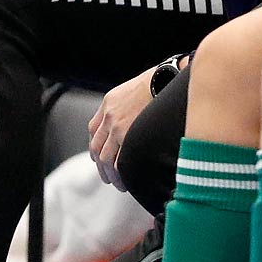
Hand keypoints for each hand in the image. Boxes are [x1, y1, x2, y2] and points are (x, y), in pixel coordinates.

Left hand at [87, 67, 158, 190]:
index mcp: (109, 102)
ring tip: (118, 183)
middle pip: (96, 147)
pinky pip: (118, 160)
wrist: (167, 77)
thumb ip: (127, 105)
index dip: (96, 146)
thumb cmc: (159, 82)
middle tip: (108, 176)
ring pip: (105, 158)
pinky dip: (120, 173)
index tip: (99, 157)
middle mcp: (109, 115)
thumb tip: (134, 117)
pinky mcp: (127, 133)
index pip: (93, 130)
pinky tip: (126, 179)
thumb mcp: (134, 90)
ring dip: (109, 174)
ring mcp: (116, 125)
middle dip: (100, 165)